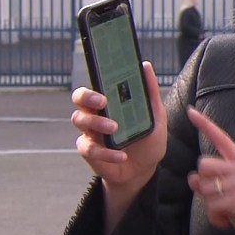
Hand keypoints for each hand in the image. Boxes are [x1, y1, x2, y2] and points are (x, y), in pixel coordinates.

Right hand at [70, 61, 167, 188]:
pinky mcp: (89, 152)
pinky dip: (106, 153)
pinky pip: (89, 148)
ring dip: (96, 122)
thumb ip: (150, 92)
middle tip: (103, 101)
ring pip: (79, 120)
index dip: (97, 77)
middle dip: (87, 96)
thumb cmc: (147, 138)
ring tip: (114, 128)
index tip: (104, 76)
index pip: (96, 84)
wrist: (143, 169)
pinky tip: (121, 156)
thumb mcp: (155, 115)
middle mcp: (96, 113)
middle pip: (79, 98)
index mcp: (110, 102)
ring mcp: (90, 132)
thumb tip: (146, 65)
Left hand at [186, 107, 234, 234]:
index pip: (221, 138)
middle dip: (205, 186)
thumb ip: (214, 184)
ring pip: (205, 188)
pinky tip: (228, 222)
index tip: (191, 112)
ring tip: (227, 213)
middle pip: (203, 165)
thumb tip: (193, 178)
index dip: (204, 125)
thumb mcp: (232, 195)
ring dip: (211, 206)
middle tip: (220, 200)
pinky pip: (212, 206)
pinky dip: (216, 219)